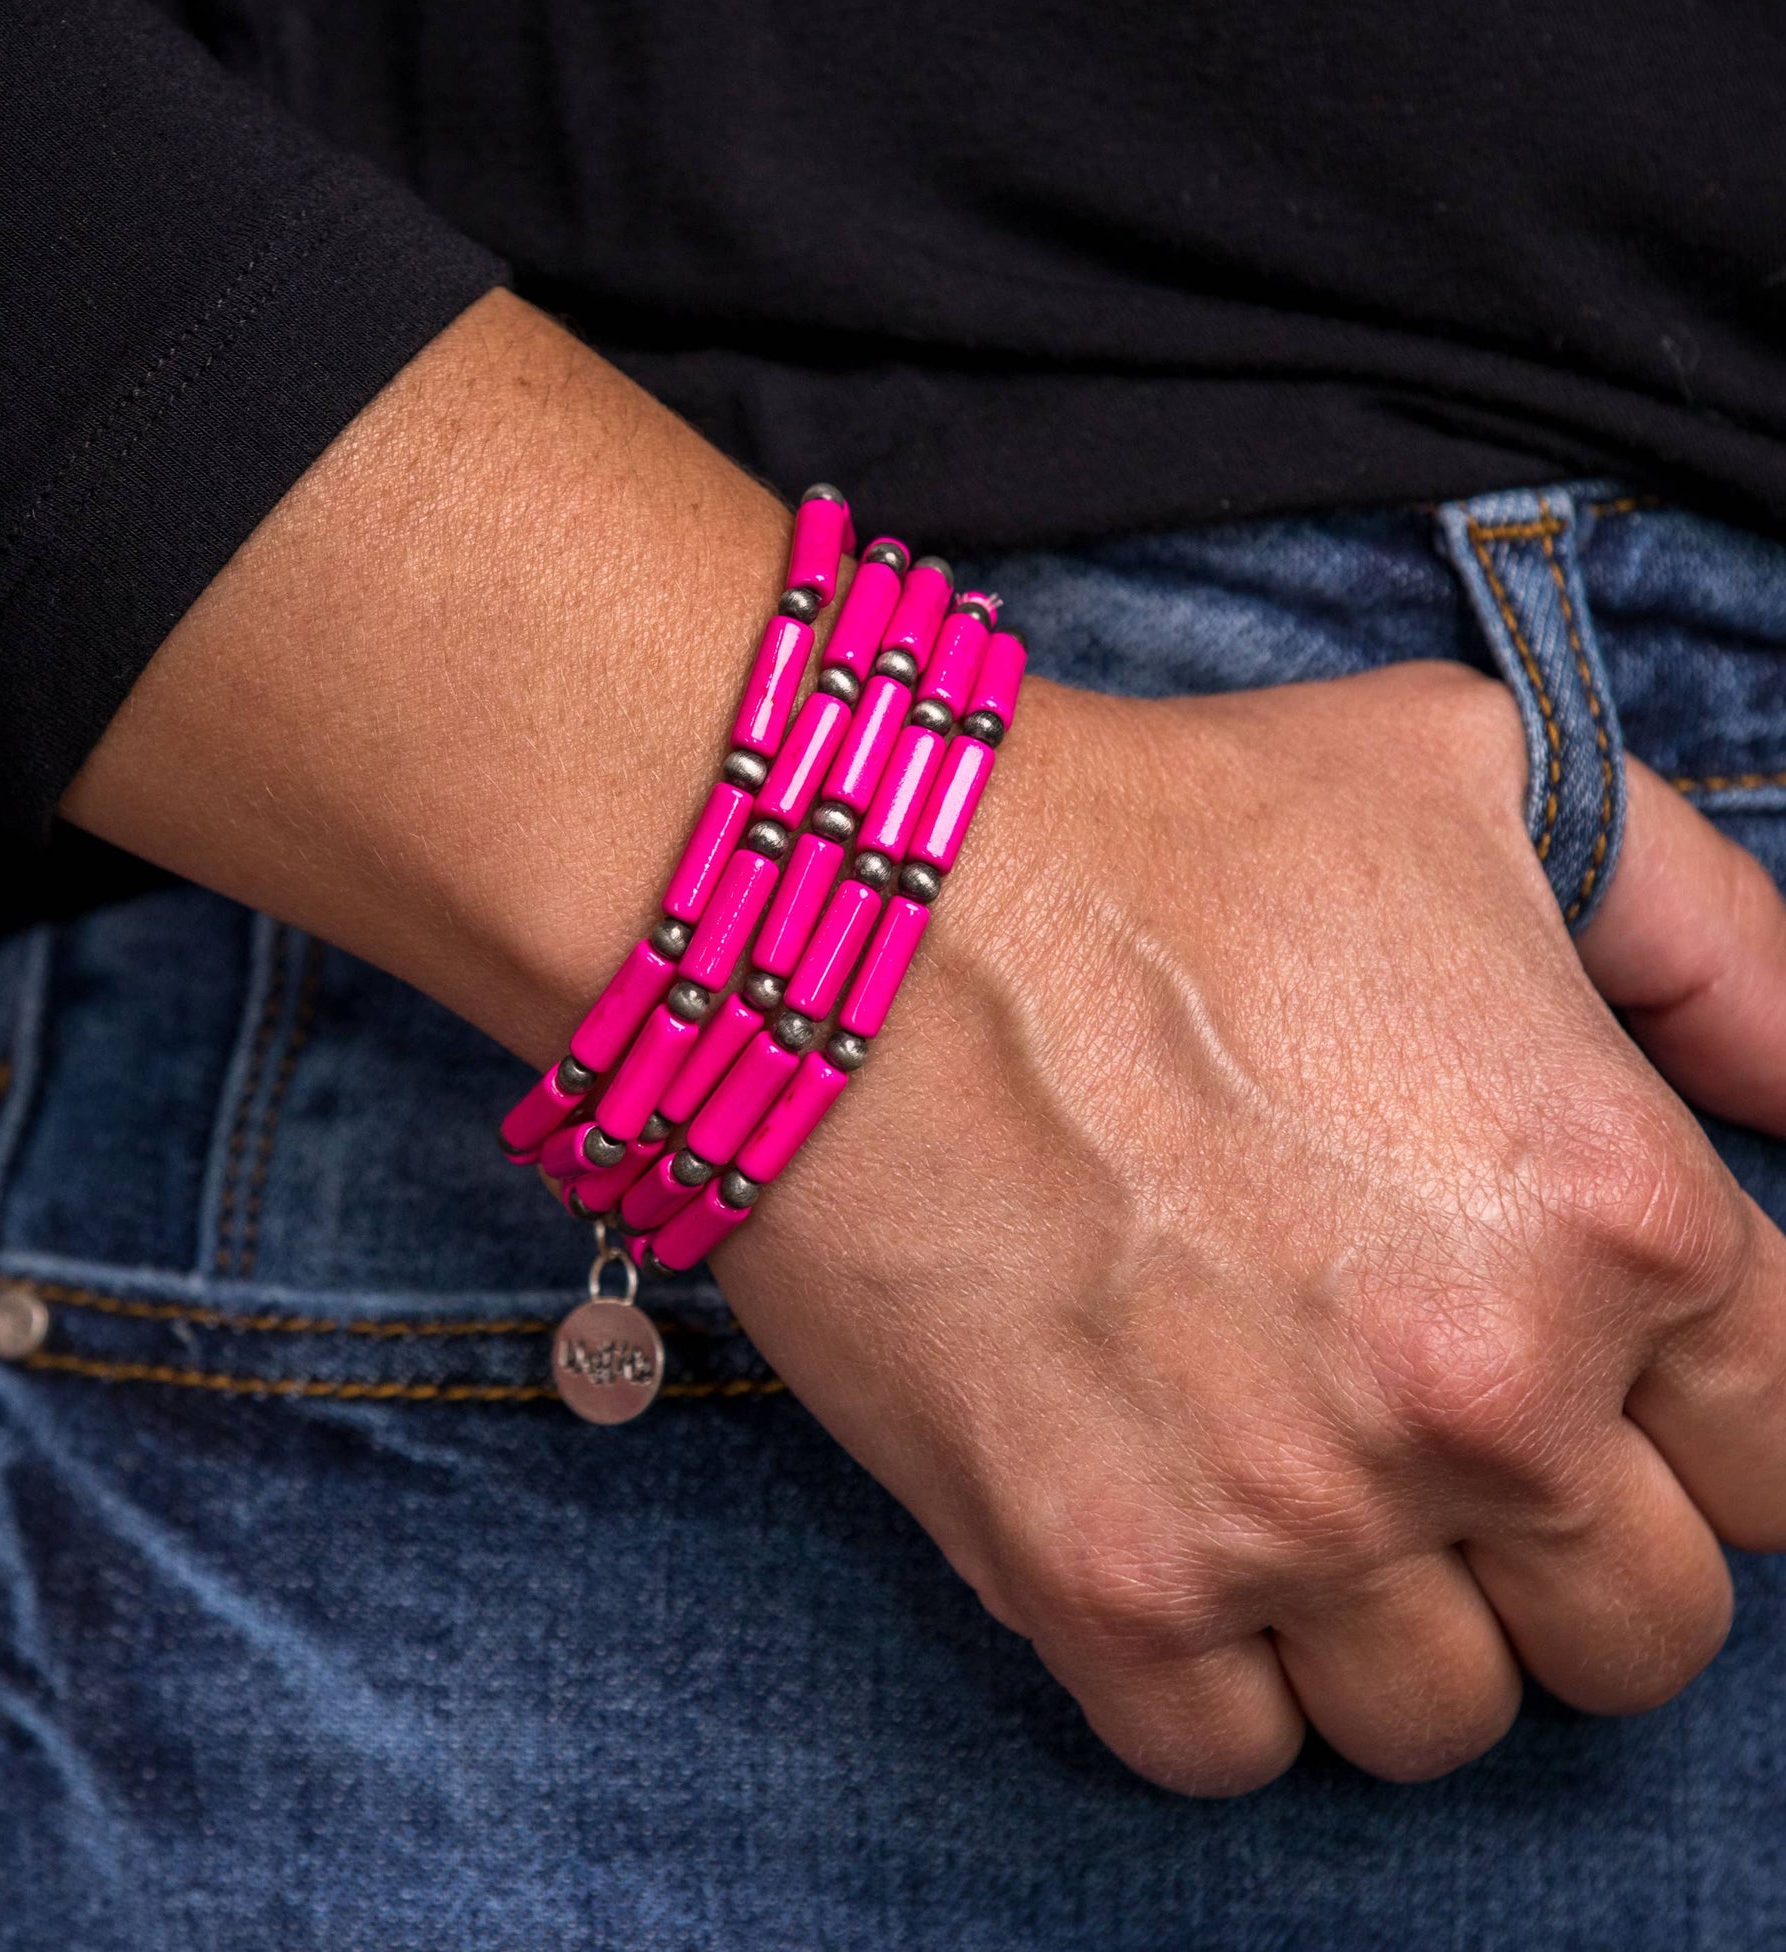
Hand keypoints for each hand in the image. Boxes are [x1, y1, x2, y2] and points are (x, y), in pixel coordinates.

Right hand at [64, 291, 1785, 1796]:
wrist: (848, 910)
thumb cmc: (1156, 836)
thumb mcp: (1485, 786)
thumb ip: (1718, 951)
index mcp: (1617, 1213)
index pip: (1783, 1457)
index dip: (1687, 1418)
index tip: (1587, 1380)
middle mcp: (1480, 1400)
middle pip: (1638, 1630)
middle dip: (1558, 1542)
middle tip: (1430, 1428)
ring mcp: (1283, 1515)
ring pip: (1442, 1720)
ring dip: (1388, 1620)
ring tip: (1288, 1479)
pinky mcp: (1095, 1579)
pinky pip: (1232, 1754)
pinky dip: (1219, 1676)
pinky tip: (1171, 1527)